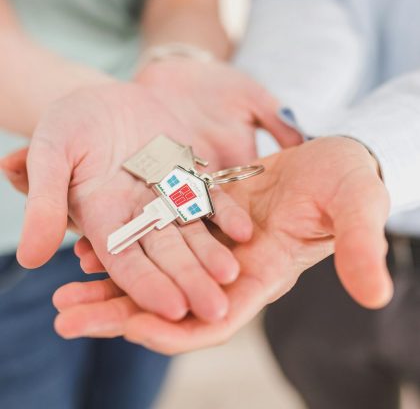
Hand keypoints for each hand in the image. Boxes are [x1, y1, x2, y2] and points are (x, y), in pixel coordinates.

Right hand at [5, 70, 288, 321]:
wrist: (104, 99)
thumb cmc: (70, 123)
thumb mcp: (51, 152)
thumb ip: (44, 201)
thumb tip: (31, 259)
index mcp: (102, 218)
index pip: (124, 260)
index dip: (147, 284)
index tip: (172, 309)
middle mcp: (138, 215)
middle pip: (166, 254)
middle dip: (189, 281)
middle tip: (217, 311)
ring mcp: (166, 196)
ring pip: (192, 232)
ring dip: (212, 253)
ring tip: (233, 274)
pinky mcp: (189, 175)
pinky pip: (210, 197)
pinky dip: (225, 213)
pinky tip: (244, 230)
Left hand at [52, 137, 391, 352]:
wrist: (332, 158)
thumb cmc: (349, 181)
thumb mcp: (357, 206)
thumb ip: (360, 245)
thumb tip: (375, 292)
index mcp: (265, 274)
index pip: (216, 319)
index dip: (176, 330)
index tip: (131, 328)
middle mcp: (232, 269)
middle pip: (171, 305)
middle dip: (120, 315)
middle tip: (66, 317)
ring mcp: (212, 246)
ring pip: (155, 274)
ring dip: (110, 283)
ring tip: (62, 287)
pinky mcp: (199, 219)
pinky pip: (155, 237)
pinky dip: (124, 243)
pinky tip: (86, 242)